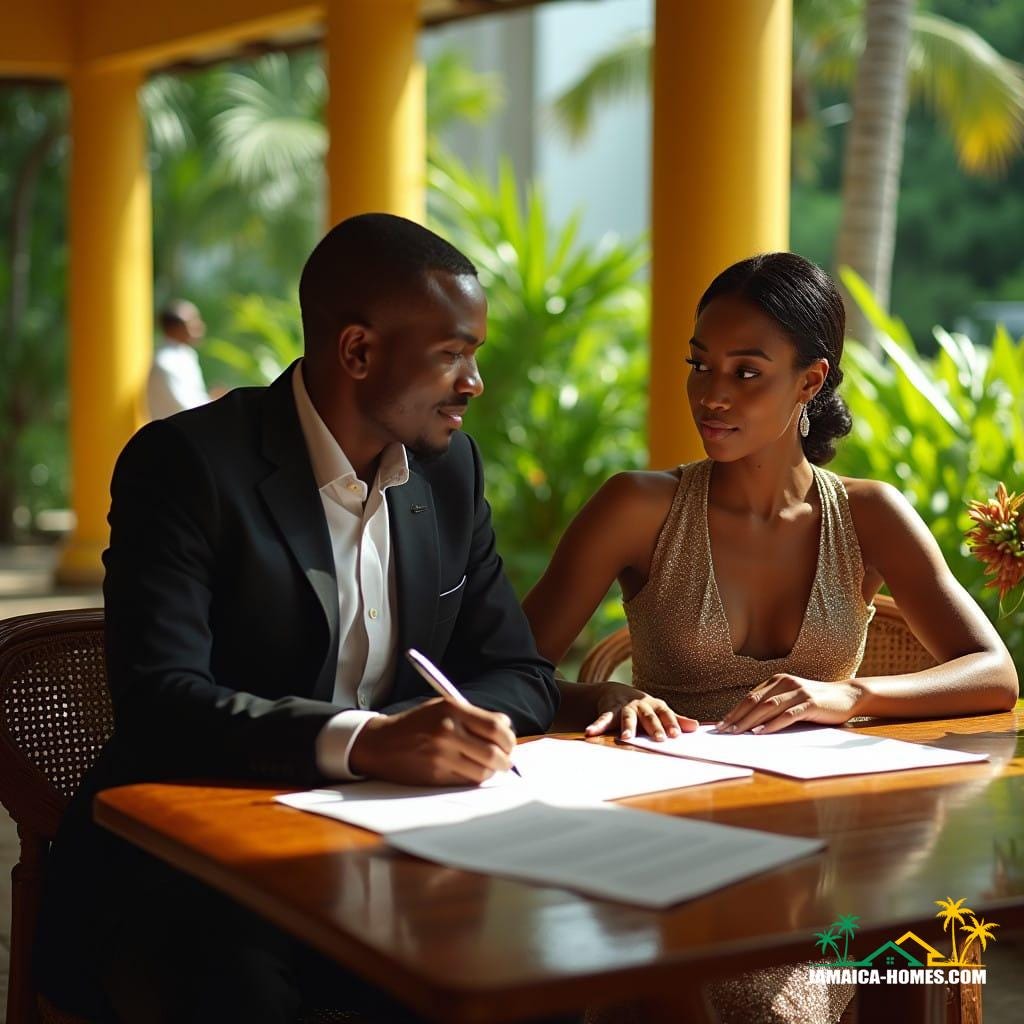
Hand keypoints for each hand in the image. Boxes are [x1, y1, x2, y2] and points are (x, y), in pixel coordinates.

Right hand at [349, 698, 515, 784]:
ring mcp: (441, 756)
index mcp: (452, 710)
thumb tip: (506, 726)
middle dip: (506, 758)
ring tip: (489, 766)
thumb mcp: (442, 708)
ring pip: (483, 771)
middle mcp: (448, 732)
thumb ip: (474, 716)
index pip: (495, 726)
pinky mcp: (436, 775)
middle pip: (493, 752)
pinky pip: (467, 781)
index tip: (508, 742)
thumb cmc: (416, 724)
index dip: (508, 737)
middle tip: (506, 759)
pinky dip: (475, 778)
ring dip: (491, 771)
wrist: (380, 743)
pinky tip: (470, 771)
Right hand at [585, 682, 697, 740]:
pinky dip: (596, 726)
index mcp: (654, 705)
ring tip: (626, 737)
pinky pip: (603, 719)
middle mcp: (640, 705)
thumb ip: (676, 720)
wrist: (616, 692)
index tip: (677, 735)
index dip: (671, 723)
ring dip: (626, 726)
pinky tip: (590, 733)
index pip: (665, 714)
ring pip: (626, 717)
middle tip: (659, 739)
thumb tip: (697, 728)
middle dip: (653, 727)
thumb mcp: (659, 711)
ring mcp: (624, 707)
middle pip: (648, 716)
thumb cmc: (643, 706)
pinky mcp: (608, 711)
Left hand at [715, 674, 864, 734]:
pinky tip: (761, 733)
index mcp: (777, 681)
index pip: (750, 697)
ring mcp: (798, 692)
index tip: (720, 726)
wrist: (847, 695)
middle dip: (736, 718)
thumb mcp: (791, 699)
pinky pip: (788, 715)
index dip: (734, 712)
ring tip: (737, 733)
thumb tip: (748, 723)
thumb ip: (773, 706)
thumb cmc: (816, 702)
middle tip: (723, 732)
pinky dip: (772, 724)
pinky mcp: (810, 703)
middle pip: (755, 702)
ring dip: (750, 721)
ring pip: (768, 707)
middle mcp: (785, 683)